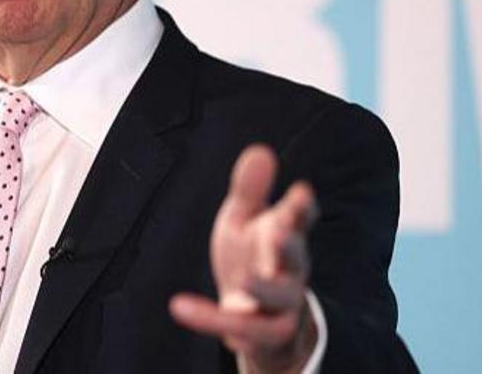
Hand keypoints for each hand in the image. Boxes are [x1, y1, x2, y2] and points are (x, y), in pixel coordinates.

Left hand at [169, 145, 318, 373]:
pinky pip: (241, 327)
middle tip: (282, 231)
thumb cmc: (250, 255)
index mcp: (285, 235)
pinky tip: (180, 307)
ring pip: (280, 296)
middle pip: (297, 258)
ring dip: (265, 287)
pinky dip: (211, 318)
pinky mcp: (264, 331)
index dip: (301, 207)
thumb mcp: (243, 219)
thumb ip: (249, 190)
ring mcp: (281, 303)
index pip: (299, 219)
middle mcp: (290, 269)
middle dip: (290, 246)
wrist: (252, 312)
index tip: (301, 192)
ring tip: (246, 279)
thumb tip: (260, 150)